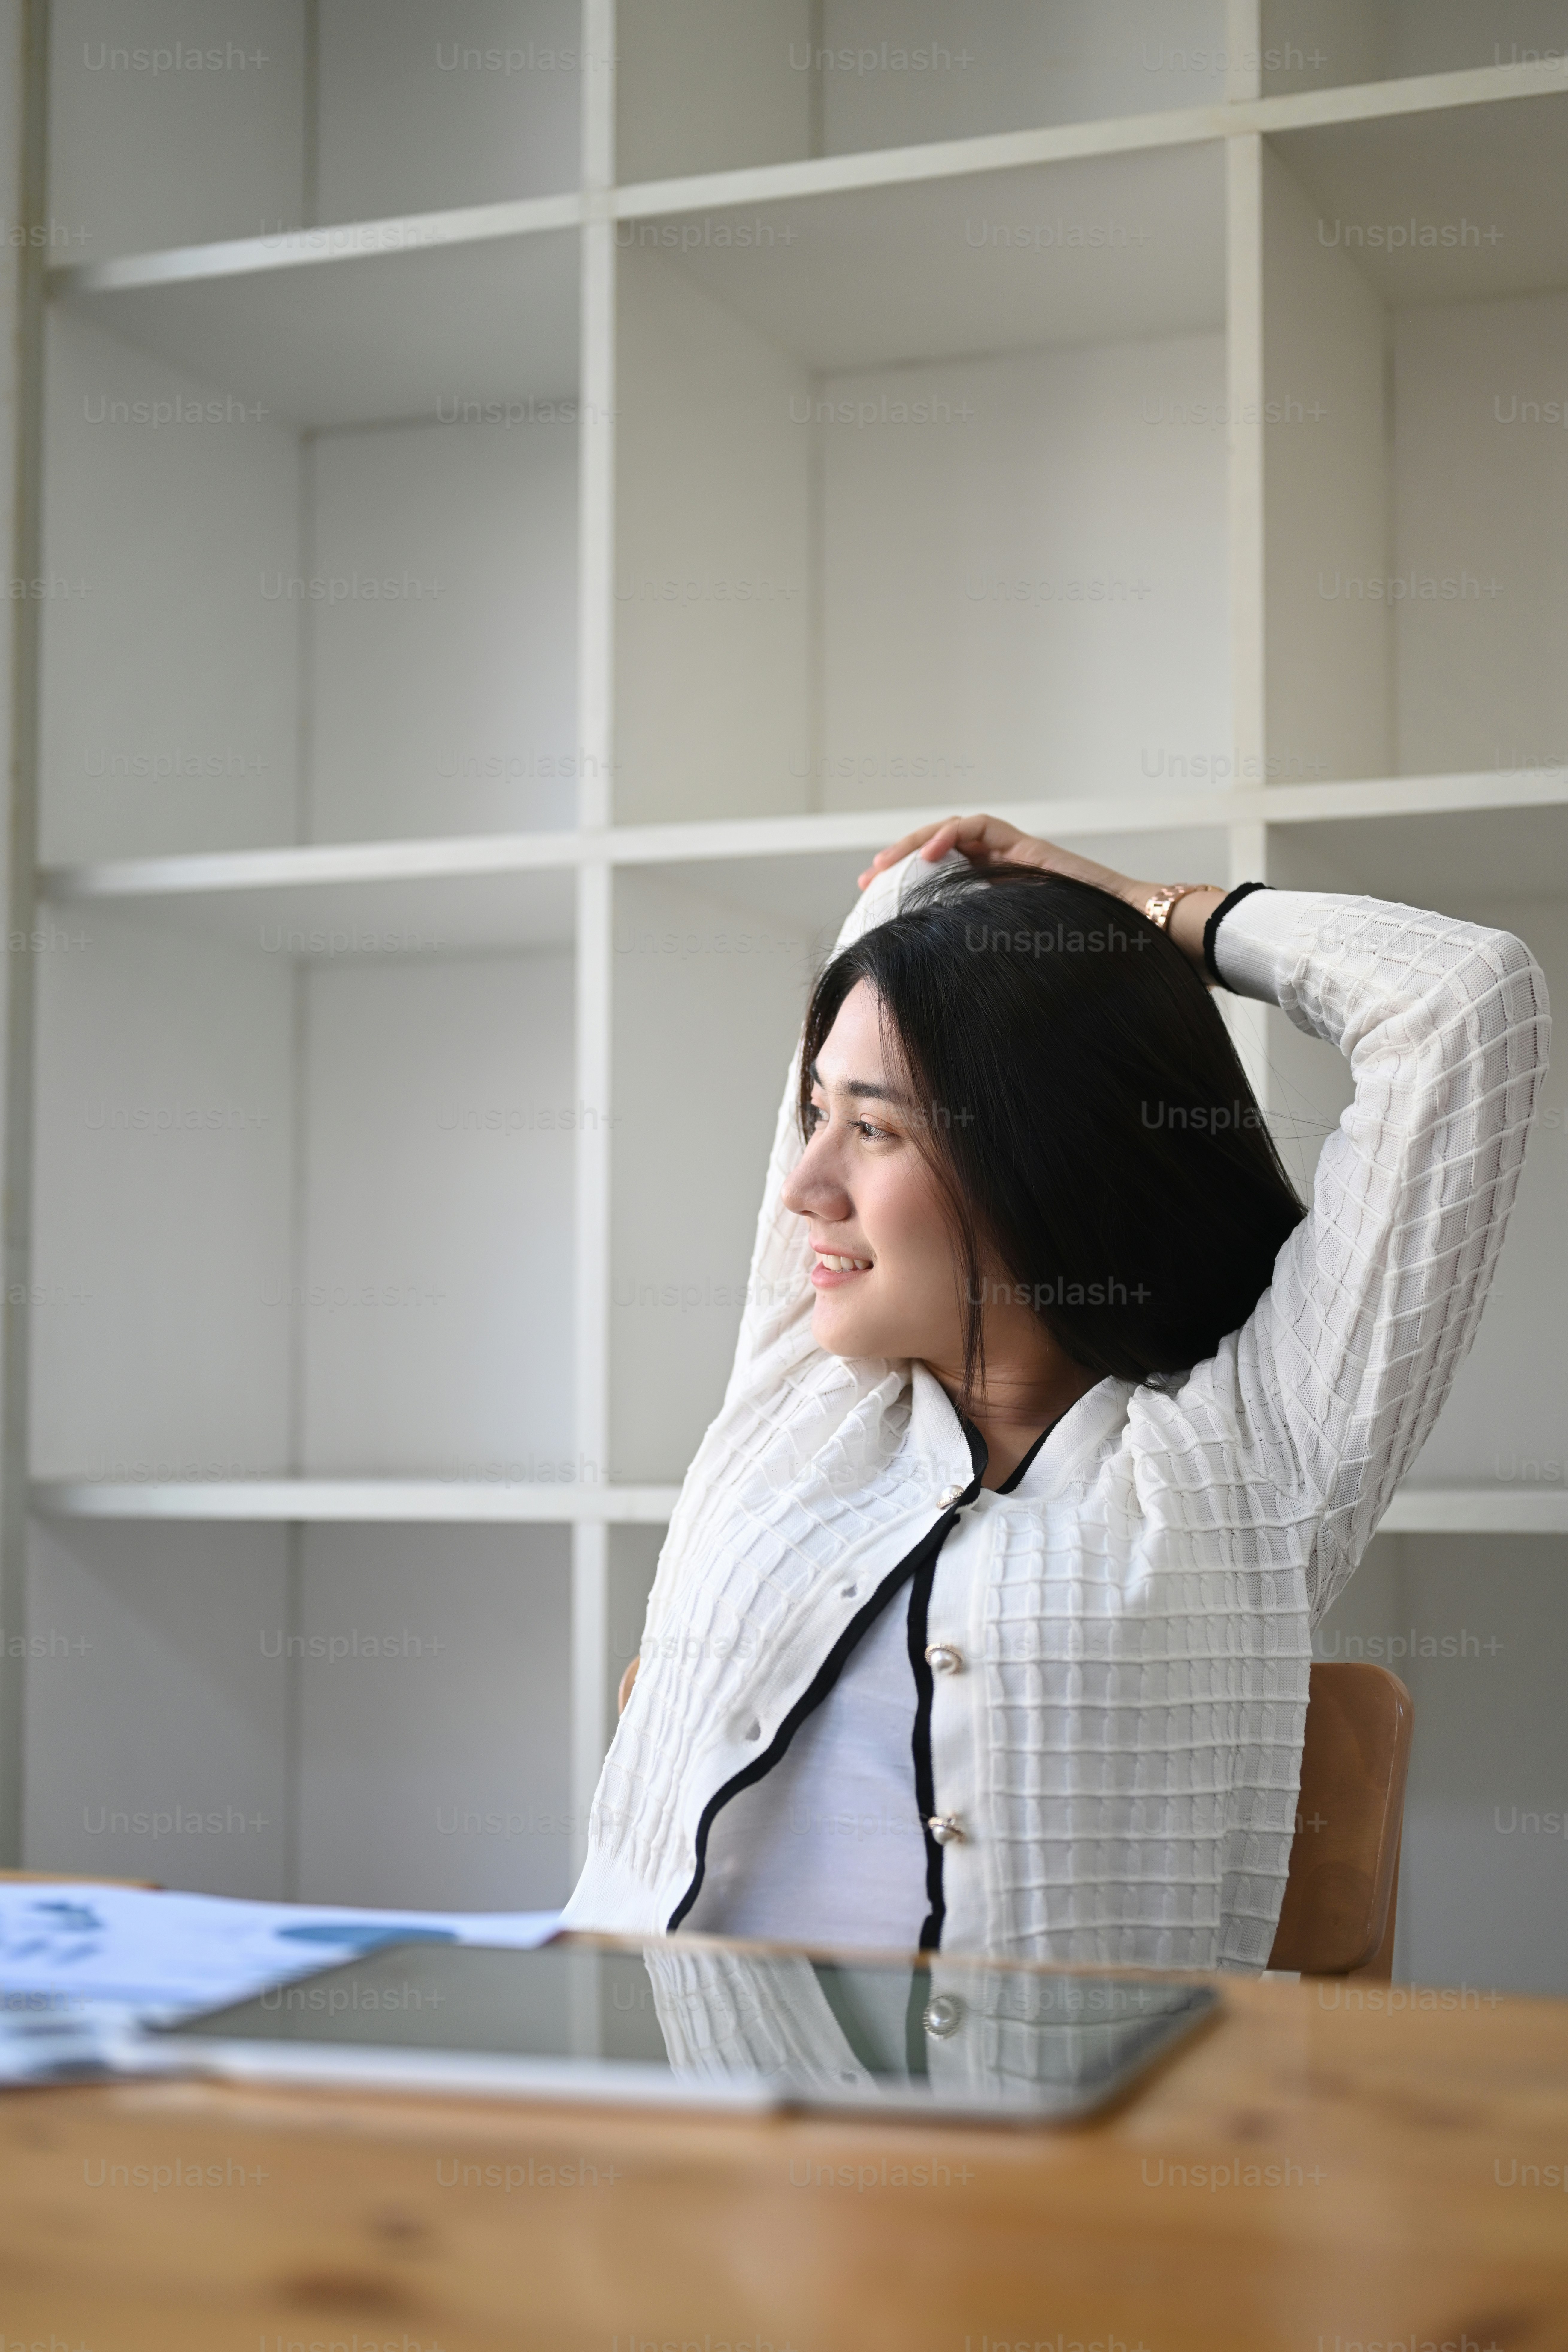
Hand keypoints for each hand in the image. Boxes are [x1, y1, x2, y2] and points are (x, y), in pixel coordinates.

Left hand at [856, 814, 1223, 971]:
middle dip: (900, 862)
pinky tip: (930, 856)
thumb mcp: (1020, 974)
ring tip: (886, 865)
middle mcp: (1004, 878)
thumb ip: (989, 978)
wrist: (1143, 941)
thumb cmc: (1093, 967)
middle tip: (868, 881)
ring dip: (916, 842)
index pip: (943, 886)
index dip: (908, 892)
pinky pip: (982, 827)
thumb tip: (949, 1014)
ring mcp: (1018, 859)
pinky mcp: (1031, 848)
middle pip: (941, 856)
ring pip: (955, 832)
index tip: (876, 909)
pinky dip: (950, 835)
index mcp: (997, 907)